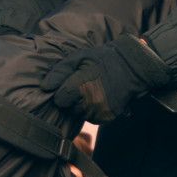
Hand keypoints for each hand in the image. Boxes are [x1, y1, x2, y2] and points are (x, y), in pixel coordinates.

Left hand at [42, 35, 173, 122]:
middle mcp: (89, 102)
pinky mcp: (107, 117)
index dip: (63, 92)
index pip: (59, 100)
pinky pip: (92, 118)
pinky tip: (100, 97)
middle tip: (85, 85)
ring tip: (93, 90)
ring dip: (83, 105)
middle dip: (73, 99)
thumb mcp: (79, 58)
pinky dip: (93, 110)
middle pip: (69, 109)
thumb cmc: (102, 59)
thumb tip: (44, 87)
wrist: (132, 67)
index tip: (70, 85)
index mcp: (80, 87)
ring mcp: (100, 111)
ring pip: (80, 114)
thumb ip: (60, 72)